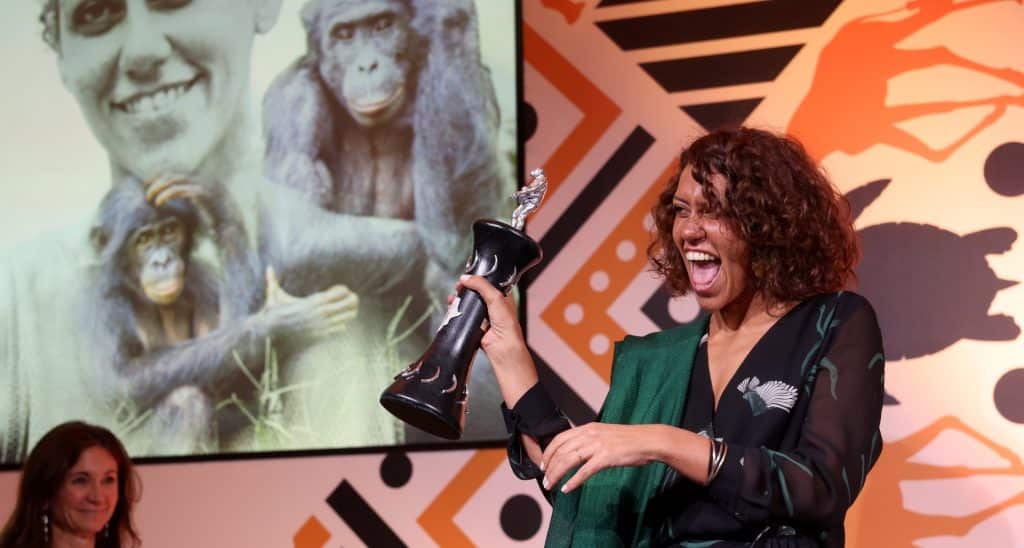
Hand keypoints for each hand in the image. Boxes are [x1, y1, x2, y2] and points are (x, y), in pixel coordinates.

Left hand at [143, 173, 226, 230]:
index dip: (160, 174)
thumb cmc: (217, 222)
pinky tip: (159, 202)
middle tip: (146, 191)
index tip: (147, 183)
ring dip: (159, 187)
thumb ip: (188, 198)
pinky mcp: (204, 194)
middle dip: (156, 179)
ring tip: (150, 198)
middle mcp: (205, 178)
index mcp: (203, 179)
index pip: (177, 169)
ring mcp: (205, 185)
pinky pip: (180, 189)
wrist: (233, 230)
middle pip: (174, 172)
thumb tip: (169, 194)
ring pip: (175, 178)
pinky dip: (167, 194)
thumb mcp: (199, 207)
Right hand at [260, 267, 358, 337]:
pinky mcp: (321, 335)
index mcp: (313, 301)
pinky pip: (340, 329)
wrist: (271, 331)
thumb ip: (272, 280)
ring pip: (347, 317)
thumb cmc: (274, 311)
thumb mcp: (274, 294)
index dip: (343, 290)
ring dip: (349, 312)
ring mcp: (322, 325)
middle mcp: (320, 313)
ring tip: (347, 309)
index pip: (340, 292)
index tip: (341, 290)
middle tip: (351, 298)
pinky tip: (336, 321)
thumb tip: (268, 267)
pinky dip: (341, 324)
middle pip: (348, 304)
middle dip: (352, 300)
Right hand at [457, 274, 528, 369]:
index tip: (468, 277)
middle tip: (459, 287)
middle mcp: (493, 306)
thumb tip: (466, 278)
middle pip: (476, 293)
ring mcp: (484, 317)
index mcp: (502, 297)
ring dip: (459, 300)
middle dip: (466, 289)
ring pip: (469, 305)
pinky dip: (457, 312)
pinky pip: (464, 317)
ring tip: (453, 297)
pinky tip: (452, 308)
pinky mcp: (475, 326)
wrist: (503, 347)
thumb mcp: (496, 298)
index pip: (488, 283)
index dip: (478, 279)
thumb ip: (481, 285)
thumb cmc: (507, 325)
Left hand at [541, 423, 665, 492]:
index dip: (548, 452)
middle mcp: (589, 434)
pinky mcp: (605, 457)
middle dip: (549, 467)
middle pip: (561, 451)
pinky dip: (573, 481)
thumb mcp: (604, 434)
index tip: (543, 464)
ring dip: (556, 474)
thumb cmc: (629, 440)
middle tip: (545, 480)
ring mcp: (597, 445)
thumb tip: (576, 450)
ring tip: (551, 485)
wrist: (649, 440)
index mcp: (588, 428)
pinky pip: (584, 471)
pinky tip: (567, 489)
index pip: (560, 438)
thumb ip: (589, 439)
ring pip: (568, 461)